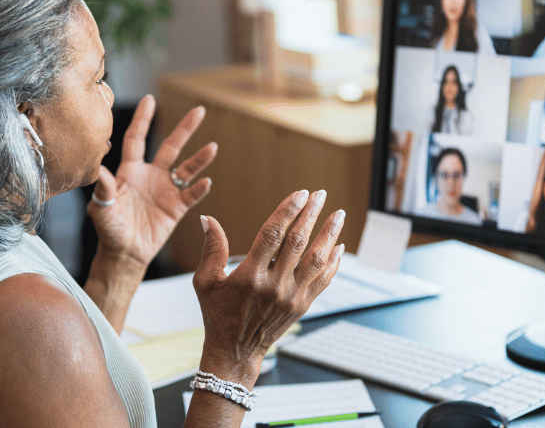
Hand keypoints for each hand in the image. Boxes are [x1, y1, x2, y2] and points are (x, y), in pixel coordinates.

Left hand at [88, 95, 216, 267]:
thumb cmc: (108, 229)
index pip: (137, 139)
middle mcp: (151, 176)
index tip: (150, 100)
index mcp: (130, 171)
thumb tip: (98, 167)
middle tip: (200, 111)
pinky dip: (200, 188)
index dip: (143, 119)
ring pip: (187, 169)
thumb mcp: (101, 206)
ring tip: (213, 147)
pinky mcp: (176, 208)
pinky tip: (206, 182)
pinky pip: (191, 194)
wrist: (124, 253)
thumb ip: (103, 186)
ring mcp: (166, 190)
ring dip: (200, 158)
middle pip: (171, 146)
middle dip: (185, 129)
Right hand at [192, 190, 345, 380]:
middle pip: (298, 242)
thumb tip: (208, 219)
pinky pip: (323, 280)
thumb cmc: (218, 314)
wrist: (236, 351)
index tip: (300, 194)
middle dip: (311, 215)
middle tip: (320, 195)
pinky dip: (333, 262)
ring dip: (329, 235)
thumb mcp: (206, 282)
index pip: (273, 235)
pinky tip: (339, 246)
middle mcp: (274, 285)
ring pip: (316, 260)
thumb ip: (211, 249)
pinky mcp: (302, 306)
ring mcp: (291, 297)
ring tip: (338, 215)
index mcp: (250, 276)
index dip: (288, 211)